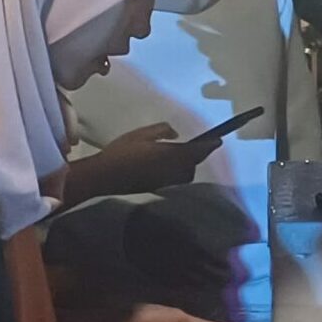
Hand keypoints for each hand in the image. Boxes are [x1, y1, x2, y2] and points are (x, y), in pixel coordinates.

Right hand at [86, 123, 219, 196]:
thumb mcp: (141, 134)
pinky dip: (175, 173)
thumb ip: (163, 131)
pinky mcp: (159, 190)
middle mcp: (174, 172)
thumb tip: (176, 135)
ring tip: (174, 157)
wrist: (104, 178)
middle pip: (193, 165)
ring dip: (185, 166)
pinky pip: (175, 181)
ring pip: (185, 175)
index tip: (218, 140)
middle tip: (190, 146)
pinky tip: (162, 167)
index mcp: (172, 156)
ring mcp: (167, 183)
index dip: (210, 145)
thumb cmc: (122, 153)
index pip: (199, 151)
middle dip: (195, 156)